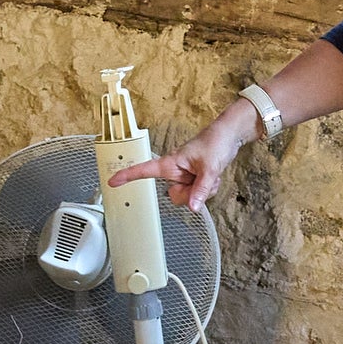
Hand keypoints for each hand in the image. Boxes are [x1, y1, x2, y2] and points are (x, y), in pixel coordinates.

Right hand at [106, 103, 257, 209]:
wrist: (230, 136)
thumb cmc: (216, 143)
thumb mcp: (210, 168)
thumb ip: (201, 189)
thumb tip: (192, 207)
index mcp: (171, 163)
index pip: (145, 170)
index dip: (128, 176)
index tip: (112, 182)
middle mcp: (176, 171)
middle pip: (175, 196)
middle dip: (191, 193)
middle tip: (202, 178)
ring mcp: (186, 176)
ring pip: (189, 197)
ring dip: (203, 190)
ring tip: (210, 173)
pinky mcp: (195, 179)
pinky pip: (198, 194)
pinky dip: (209, 189)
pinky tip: (214, 176)